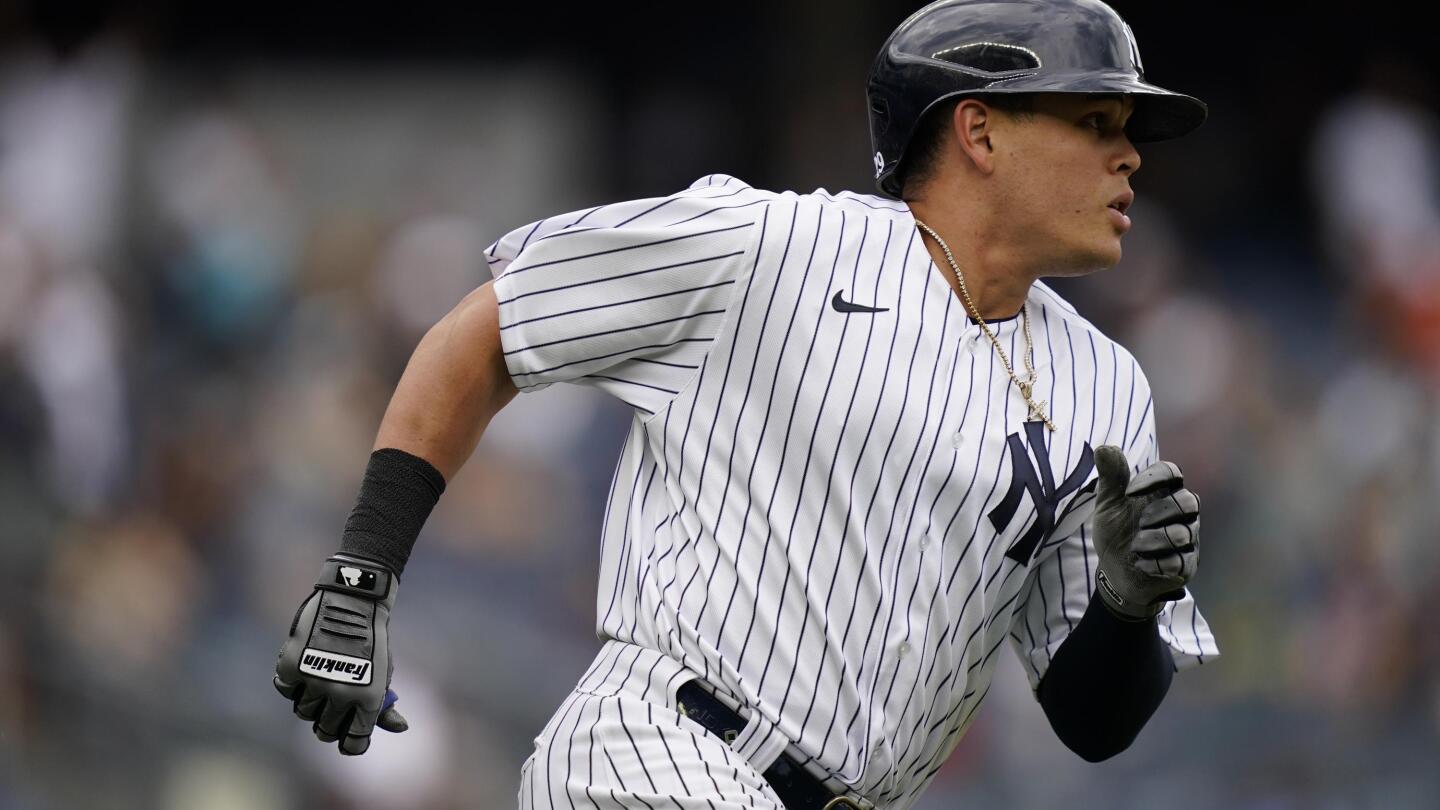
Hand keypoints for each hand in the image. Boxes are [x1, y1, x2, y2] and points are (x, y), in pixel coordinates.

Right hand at [274, 554, 408, 753]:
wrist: (353, 600)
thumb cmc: (372, 640)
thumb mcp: (383, 673)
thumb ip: (384, 705)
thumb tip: (400, 728)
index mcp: (369, 700)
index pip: (353, 743)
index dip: (349, 743)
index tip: (346, 736)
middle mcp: (341, 695)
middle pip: (325, 731)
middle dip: (329, 721)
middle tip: (332, 702)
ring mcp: (315, 681)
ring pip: (304, 712)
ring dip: (311, 699)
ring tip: (321, 676)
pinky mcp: (292, 667)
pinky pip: (286, 690)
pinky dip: (292, 681)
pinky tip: (305, 664)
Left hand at [1091, 446, 1199, 620]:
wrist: (1114, 573)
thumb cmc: (1116, 533)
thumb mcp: (1108, 505)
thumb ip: (1110, 479)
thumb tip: (1104, 448)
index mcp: (1161, 494)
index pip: (1173, 472)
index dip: (1155, 478)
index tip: (1130, 492)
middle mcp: (1179, 515)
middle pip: (1190, 501)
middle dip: (1162, 511)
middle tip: (1140, 521)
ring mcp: (1186, 541)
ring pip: (1184, 533)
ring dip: (1154, 540)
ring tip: (1135, 546)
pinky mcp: (1185, 566)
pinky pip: (1180, 562)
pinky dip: (1156, 563)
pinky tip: (1141, 564)